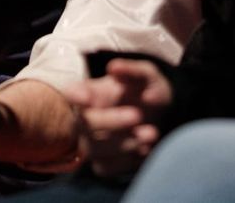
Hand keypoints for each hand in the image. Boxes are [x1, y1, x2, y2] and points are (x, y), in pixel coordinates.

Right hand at [63, 58, 172, 177]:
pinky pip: (105, 167)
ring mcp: (92, 142)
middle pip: (84, 124)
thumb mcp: (146, 75)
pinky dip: (125, 160)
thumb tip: (114, 67)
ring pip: (94, 149)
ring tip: (151, 133)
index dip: (74, 96)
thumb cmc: (148, 89)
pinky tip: (145, 149)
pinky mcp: (103, 162)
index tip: (85, 98)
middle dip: (111, 122)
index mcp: (90, 92)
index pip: (71, 93)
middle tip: (137, 115)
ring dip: (122, 144)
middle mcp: (85, 118)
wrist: (163, 116)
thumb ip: (131, 70)